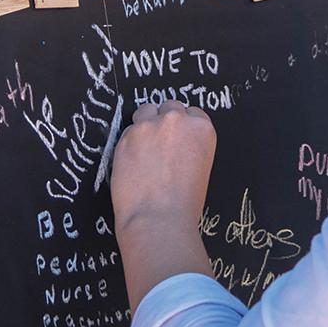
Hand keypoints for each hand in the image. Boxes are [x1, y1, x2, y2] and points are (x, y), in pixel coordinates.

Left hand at [111, 100, 216, 308]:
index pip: (193, 113)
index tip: (177, 140)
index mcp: (202, 128)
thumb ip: (189, 147)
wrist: (158, 219)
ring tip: (143, 151)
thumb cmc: (185, 204)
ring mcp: (149, 126)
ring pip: (145, 112)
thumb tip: (173, 146)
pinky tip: (131, 164)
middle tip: (159, 146)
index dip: (183, 127)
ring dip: (144, 125)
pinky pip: (127, 132)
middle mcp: (176, 120)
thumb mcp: (200, 169)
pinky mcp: (125, 136)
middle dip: (164, 121)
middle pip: (169, 107)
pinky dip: (128, 144)